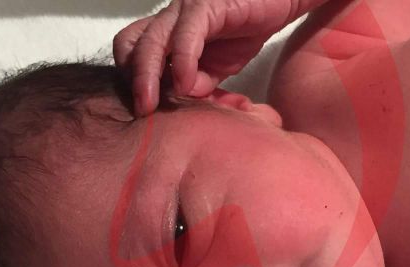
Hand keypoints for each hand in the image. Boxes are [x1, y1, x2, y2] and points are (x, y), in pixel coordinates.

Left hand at [113, 0, 326, 115]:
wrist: (280, 4)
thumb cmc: (246, 31)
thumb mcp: (219, 67)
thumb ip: (200, 82)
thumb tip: (184, 93)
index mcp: (166, 33)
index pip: (131, 51)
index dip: (129, 79)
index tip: (140, 109)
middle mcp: (169, 18)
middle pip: (132, 45)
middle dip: (131, 81)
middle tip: (140, 112)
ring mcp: (184, 8)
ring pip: (152, 40)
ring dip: (148, 75)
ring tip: (152, 103)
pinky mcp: (205, 4)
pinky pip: (186, 35)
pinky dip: (183, 62)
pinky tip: (187, 84)